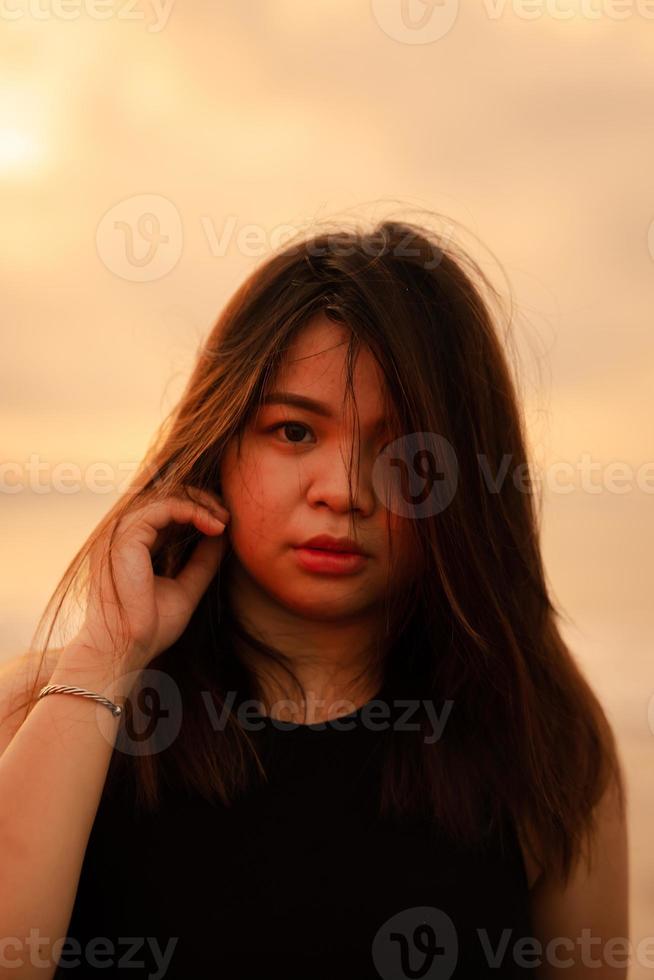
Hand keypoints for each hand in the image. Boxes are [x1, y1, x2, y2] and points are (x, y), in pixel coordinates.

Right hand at [75, 486, 229, 670]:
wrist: (127, 650)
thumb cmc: (150, 628)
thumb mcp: (186, 588)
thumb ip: (202, 561)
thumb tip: (223, 534)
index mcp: (135, 546)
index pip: (168, 512)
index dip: (199, 511)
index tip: (227, 524)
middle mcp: (125, 535)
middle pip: (167, 497)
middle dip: (202, 501)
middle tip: (229, 516)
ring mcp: (121, 533)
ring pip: (166, 497)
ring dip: (201, 504)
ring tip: (224, 521)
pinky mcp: (125, 537)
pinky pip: (164, 508)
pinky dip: (192, 511)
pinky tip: (213, 526)